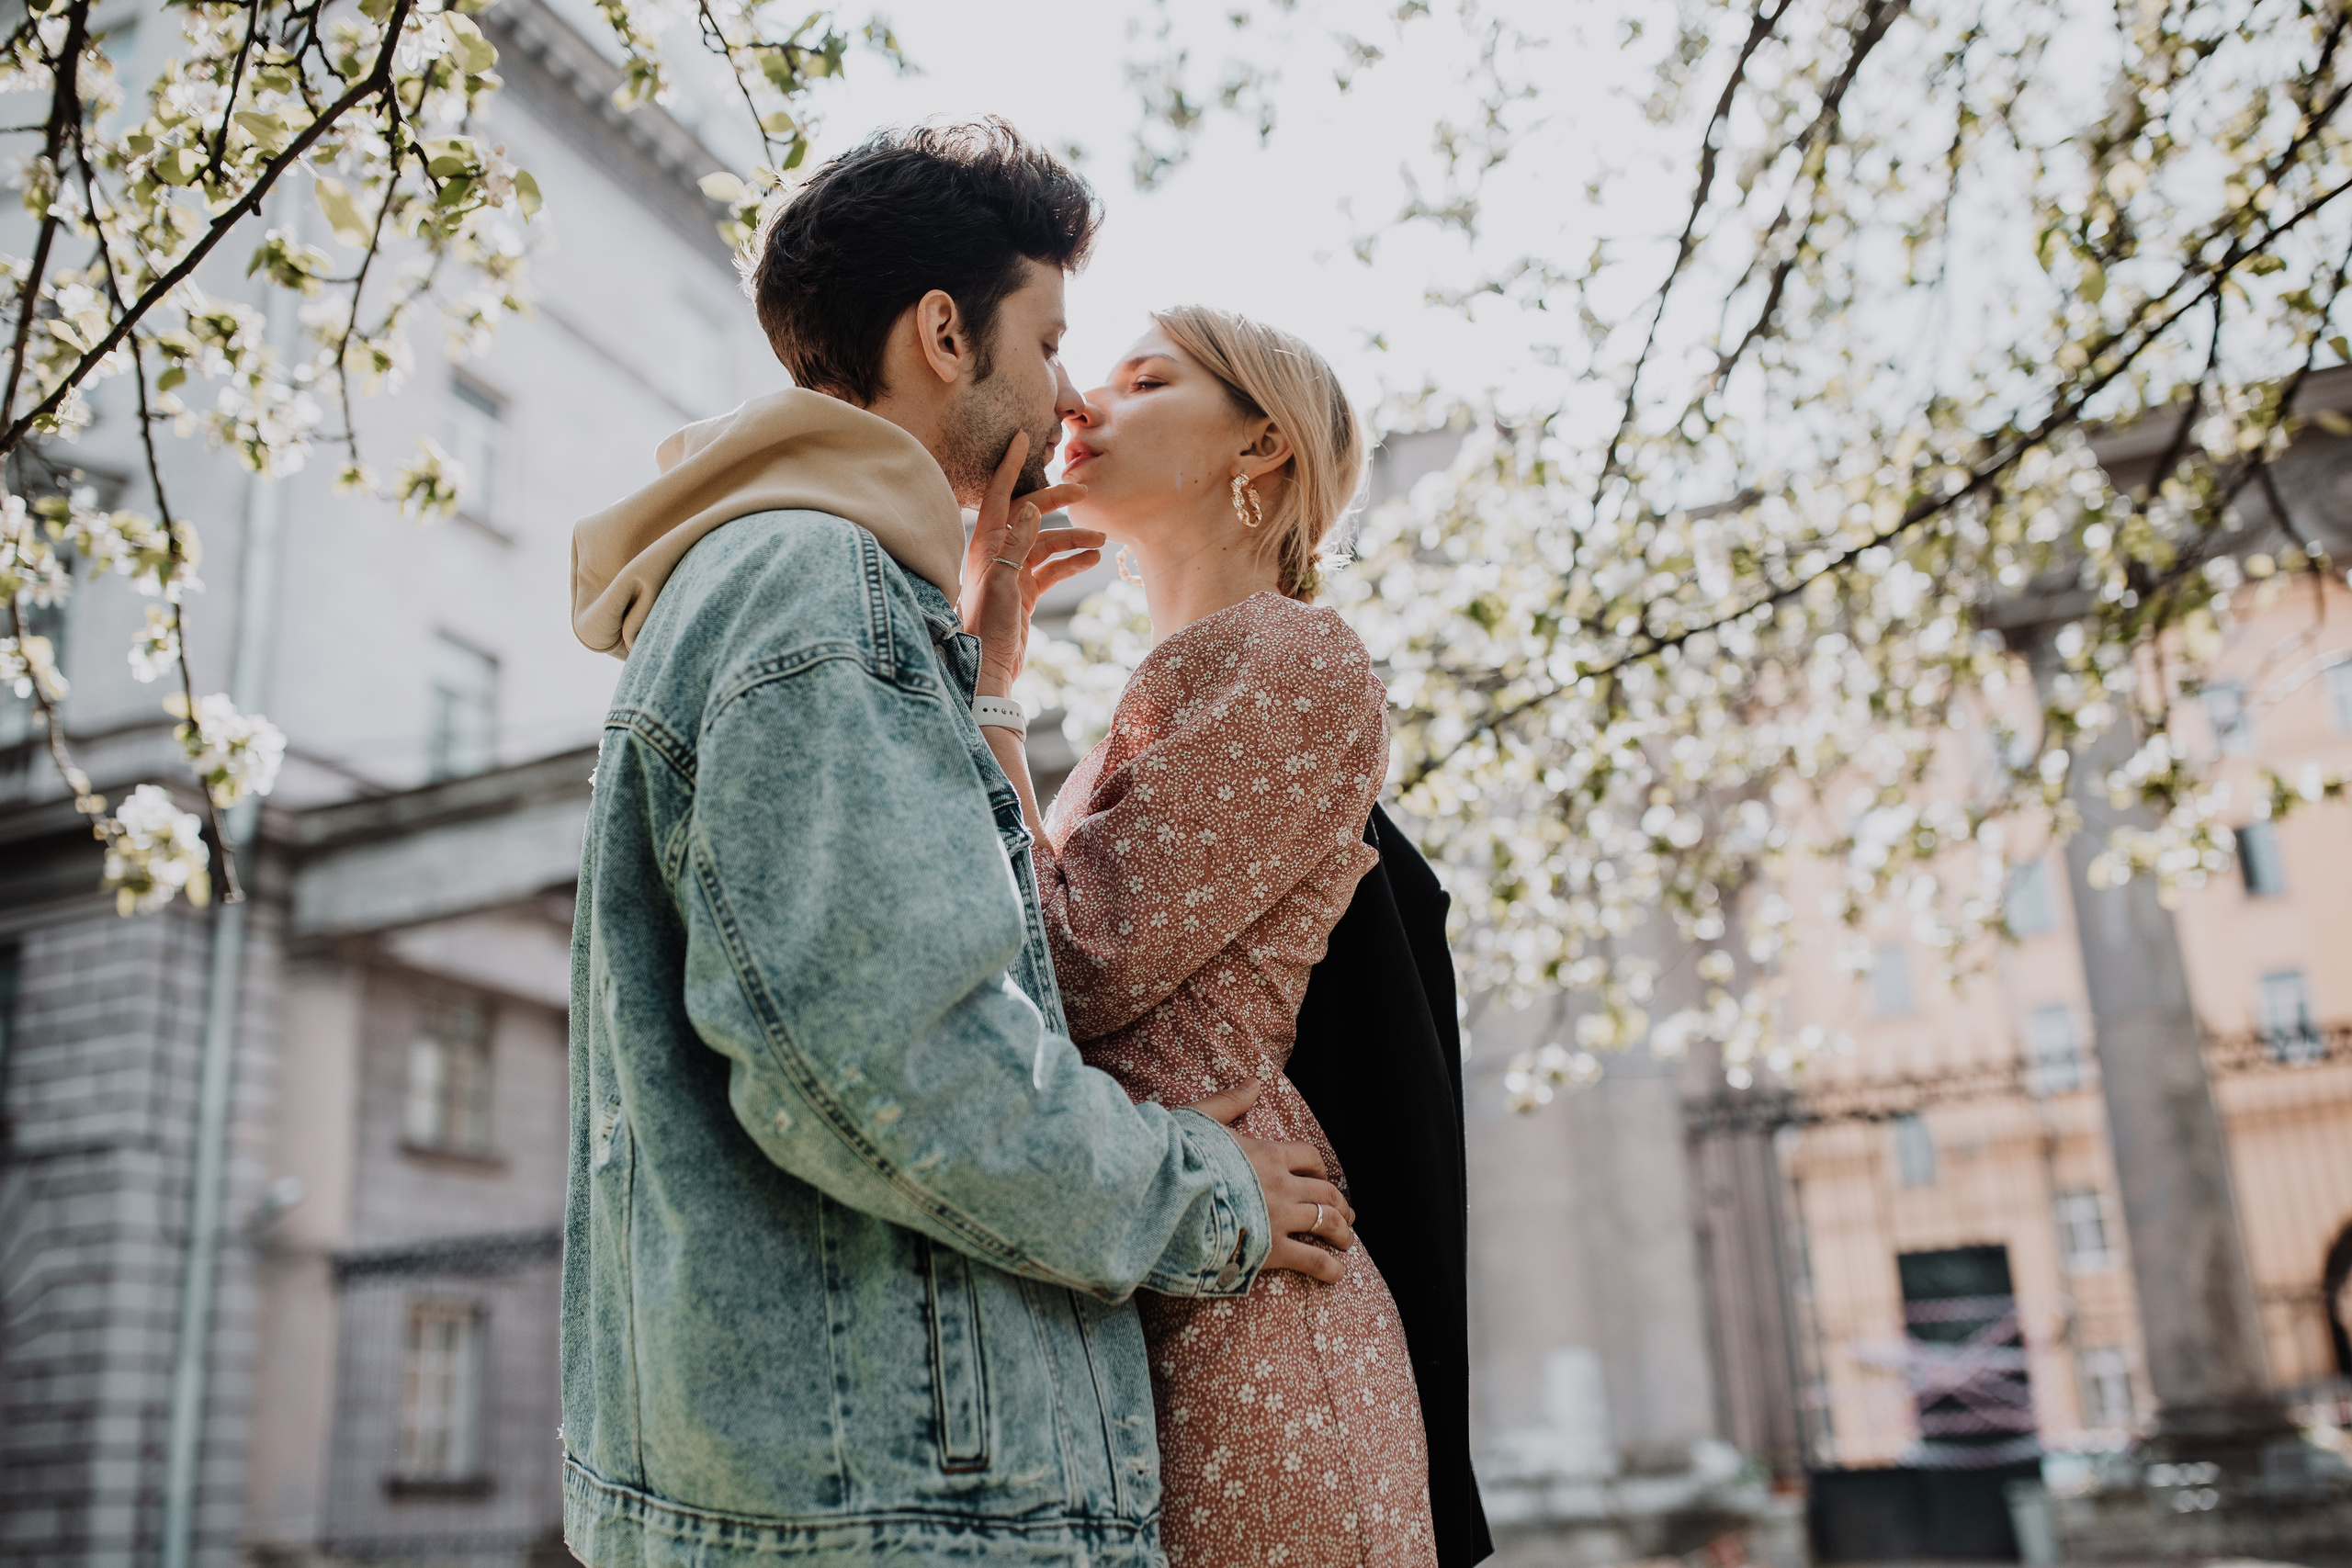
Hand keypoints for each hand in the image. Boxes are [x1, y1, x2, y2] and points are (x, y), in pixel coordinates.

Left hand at [960, 431, 1101, 693]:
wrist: (987, 668)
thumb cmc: (988, 626)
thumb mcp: (1004, 581)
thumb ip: (1017, 543)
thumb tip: (1031, 508)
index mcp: (986, 543)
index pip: (999, 493)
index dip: (1010, 464)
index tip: (1023, 437)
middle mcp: (997, 552)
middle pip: (1029, 514)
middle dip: (1056, 502)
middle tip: (1084, 491)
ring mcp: (1012, 571)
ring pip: (1046, 543)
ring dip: (1073, 539)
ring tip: (1101, 540)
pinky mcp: (1024, 592)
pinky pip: (1052, 569)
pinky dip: (1071, 563)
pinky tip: (1092, 561)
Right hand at [1184, 1081, 1355, 1284]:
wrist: (1168, 1195)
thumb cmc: (1180, 1157)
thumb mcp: (1202, 1119)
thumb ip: (1230, 1102)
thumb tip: (1255, 1082)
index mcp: (1268, 1154)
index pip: (1309, 1157)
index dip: (1320, 1168)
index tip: (1321, 1178)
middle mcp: (1281, 1184)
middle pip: (1325, 1192)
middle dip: (1340, 1204)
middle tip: (1346, 1215)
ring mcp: (1280, 1217)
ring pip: (1327, 1222)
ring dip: (1342, 1233)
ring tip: (1346, 1242)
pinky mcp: (1272, 1249)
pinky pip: (1313, 1259)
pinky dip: (1330, 1268)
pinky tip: (1336, 1273)